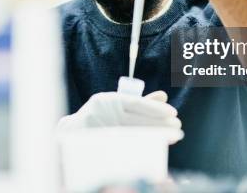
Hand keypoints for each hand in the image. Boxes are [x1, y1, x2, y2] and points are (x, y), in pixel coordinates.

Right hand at [57, 91, 182, 141]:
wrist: (69, 133)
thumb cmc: (101, 116)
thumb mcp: (117, 105)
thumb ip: (140, 102)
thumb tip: (164, 97)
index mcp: (107, 100)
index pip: (134, 103)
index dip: (155, 109)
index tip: (173, 113)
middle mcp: (101, 113)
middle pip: (135, 120)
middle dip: (159, 125)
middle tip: (178, 128)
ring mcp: (97, 130)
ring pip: (129, 135)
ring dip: (153, 137)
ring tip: (172, 137)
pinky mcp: (94, 146)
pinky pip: (121, 149)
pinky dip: (139, 149)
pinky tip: (154, 148)